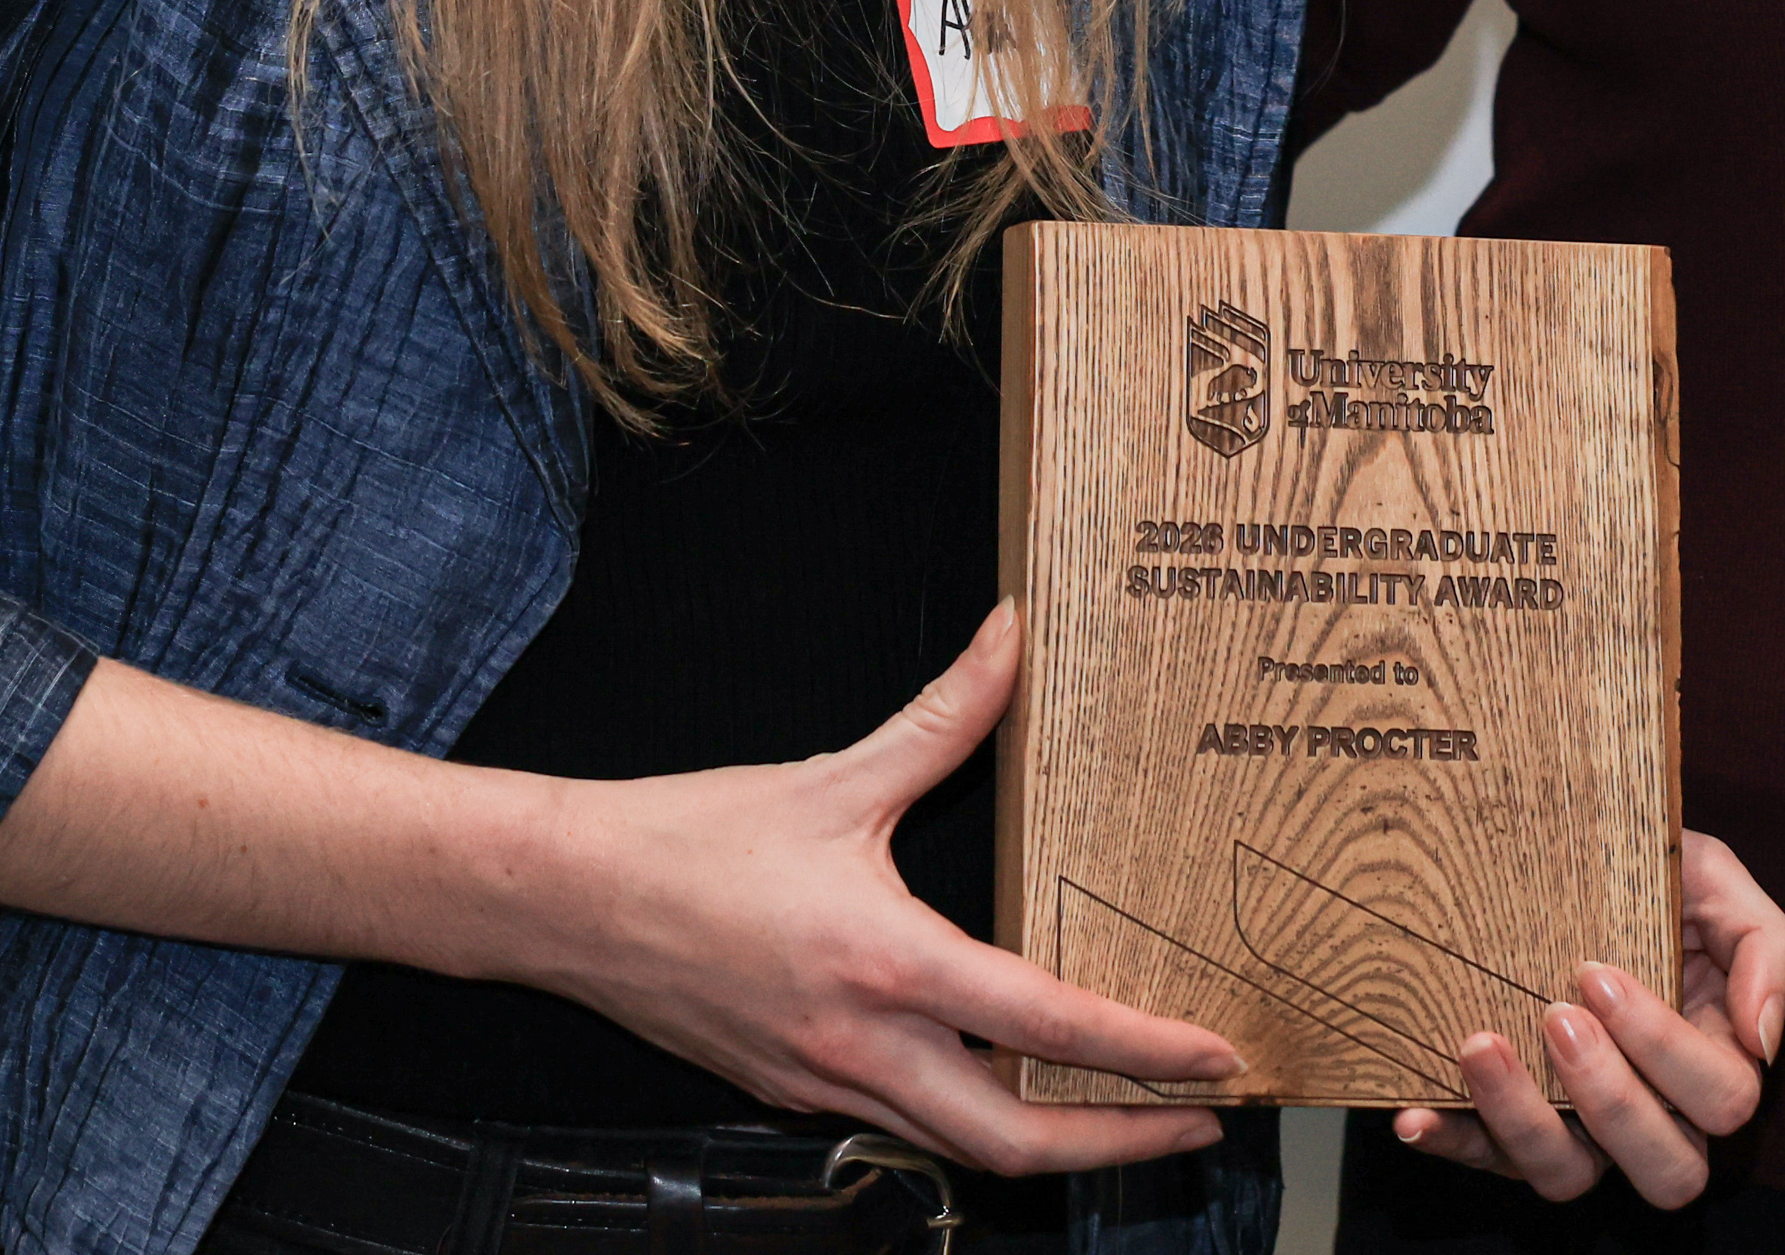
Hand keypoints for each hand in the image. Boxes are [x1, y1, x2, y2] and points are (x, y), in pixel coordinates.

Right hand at [519, 606, 1244, 1174]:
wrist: (568, 902)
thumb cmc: (688, 843)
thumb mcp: (831, 777)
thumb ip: (942, 717)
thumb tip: (1011, 638)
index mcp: (884, 966)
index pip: (1046, 1028)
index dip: (1144, 1052)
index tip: (1216, 1058)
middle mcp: (862, 1047)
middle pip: (1017, 1142)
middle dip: (1121, 1146)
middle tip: (1200, 1120)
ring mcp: (826, 1083)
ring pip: (961, 1145)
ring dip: (1051, 1138)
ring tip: (1125, 1111)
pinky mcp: (795, 1090)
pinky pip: (903, 1123)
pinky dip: (970, 1114)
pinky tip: (1002, 1078)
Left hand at [1389, 828, 1784, 1208]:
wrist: (1568, 858)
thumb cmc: (1654, 877)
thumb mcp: (1717, 882)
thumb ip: (1769, 951)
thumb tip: (1764, 1041)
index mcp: (1715, 1063)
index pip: (1722, 1098)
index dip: (1665, 1047)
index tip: (1596, 970)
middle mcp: (1654, 1113)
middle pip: (1667, 1170)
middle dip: (1611, 1101)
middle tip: (1557, 1015)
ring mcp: (1579, 1128)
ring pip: (1570, 1178)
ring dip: (1523, 1121)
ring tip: (1479, 1045)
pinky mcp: (1509, 1125)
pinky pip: (1484, 1160)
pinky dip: (1451, 1142)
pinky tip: (1415, 1114)